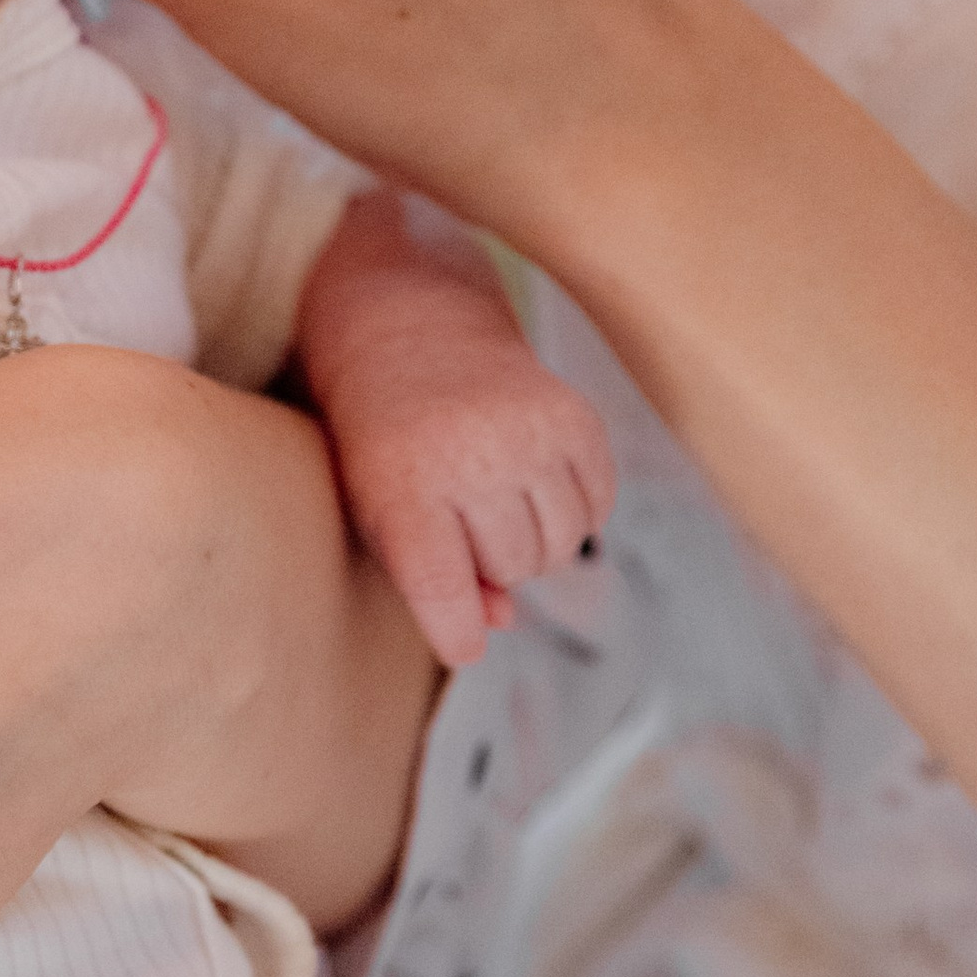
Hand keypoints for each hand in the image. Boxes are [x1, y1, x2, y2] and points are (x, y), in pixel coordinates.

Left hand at [295, 193, 616, 668]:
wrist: (410, 332)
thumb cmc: (387, 443)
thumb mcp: (379, 512)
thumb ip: (430, 576)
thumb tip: (499, 624)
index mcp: (405, 482)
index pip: (443, 586)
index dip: (456, 632)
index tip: (461, 644)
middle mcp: (472, 455)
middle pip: (513, 568)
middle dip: (491, 563)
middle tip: (461, 522)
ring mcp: (530, 432)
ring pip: (560, 546)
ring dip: (532, 542)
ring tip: (494, 503)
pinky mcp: (577, 417)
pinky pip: (598, 508)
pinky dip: (572, 511)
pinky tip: (532, 482)